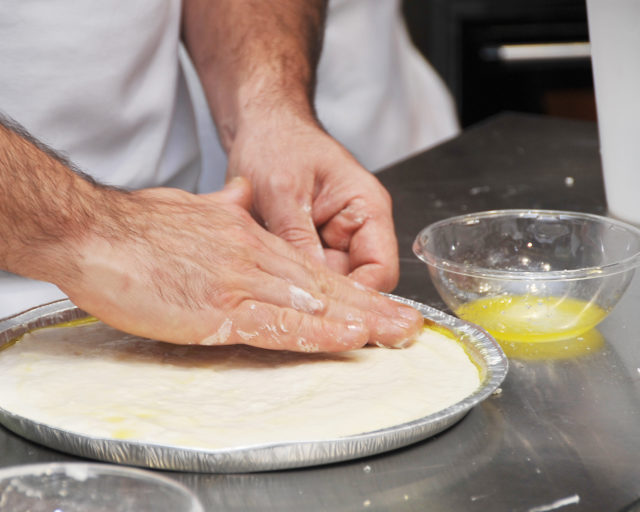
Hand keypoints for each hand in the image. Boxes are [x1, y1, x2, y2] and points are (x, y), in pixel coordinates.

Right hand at [54, 178, 421, 351]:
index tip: (377, 303)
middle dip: (369, 307)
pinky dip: (315, 332)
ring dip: (356, 322)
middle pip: (322, 285)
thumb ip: (220, 207)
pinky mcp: (215, 309)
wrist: (92, 233)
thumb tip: (239, 199)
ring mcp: (236, 282)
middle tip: (409, 324)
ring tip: (396, 334)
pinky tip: (345, 339)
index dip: (347, 287)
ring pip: (309, 304)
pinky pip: (275, 323)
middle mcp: (250, 255)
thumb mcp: (188, 206)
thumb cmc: (133, 227)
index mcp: (244, 234)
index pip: (308, 265)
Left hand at [226, 113, 399, 291]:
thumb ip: (299, 237)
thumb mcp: (282, 190)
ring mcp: (333, 238)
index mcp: (366, 209)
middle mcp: (356, 227)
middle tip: (291, 305)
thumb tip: (313, 287)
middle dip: (325, 295)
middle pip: (356, 282)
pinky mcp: (310, 243)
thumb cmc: (275, 142)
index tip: (329, 313)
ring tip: (272, 283)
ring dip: (302, 285)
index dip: (359, 297)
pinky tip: (266, 273)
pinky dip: (288, 275)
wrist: (258, 125)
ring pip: (327, 282)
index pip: (381, 270)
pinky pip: (307, 271)